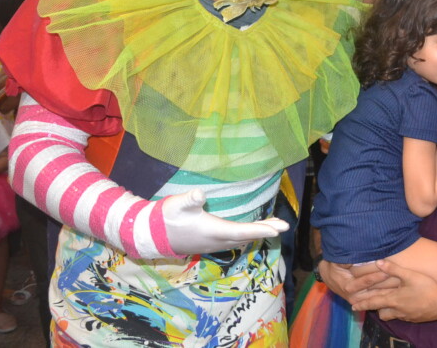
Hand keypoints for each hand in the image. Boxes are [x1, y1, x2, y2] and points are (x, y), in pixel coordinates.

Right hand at [162, 189, 288, 254]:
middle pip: (246, 236)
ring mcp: (213, 244)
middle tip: (284, 225)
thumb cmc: (166, 217)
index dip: (260, 229)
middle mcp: (216, 240)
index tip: (277, 229)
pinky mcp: (209, 243)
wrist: (152, 235)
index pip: (241, 231)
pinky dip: (247, 234)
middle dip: (265, 230)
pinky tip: (251, 230)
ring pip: (241, 239)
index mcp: (212, 231)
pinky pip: (234, 240)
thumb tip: (201, 194)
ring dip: (257, 232)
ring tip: (274, 226)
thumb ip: (190, 199)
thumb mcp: (177, 205)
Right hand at [318, 259, 396, 302]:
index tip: (388, 270)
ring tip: (401, 286)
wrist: (329, 277)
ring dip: (389, 292)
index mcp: (348, 286)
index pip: (366, 281)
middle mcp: (354, 297)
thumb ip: (345, 260)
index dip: (377, 276)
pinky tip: (397, 292)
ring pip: (377, 297)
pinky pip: (376, 300)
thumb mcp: (337, 262)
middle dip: (387, 286)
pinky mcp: (363, 301)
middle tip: (400, 280)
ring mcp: (359, 301)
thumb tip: (352, 257)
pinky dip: (386, 296)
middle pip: (374, 292)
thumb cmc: (334, 267)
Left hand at [351, 259, 436, 321]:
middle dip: (370, 308)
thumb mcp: (410, 275)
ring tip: (381, 306)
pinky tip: (400, 307)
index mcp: (394, 299)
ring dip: (384, 311)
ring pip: (390, 316)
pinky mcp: (414, 318)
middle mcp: (398, 310)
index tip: (353, 305)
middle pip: (380, 311)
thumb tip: (378, 262)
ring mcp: (406, 316)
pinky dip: (396, 312)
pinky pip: (400, 317)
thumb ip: (393, 269)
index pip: (374, 302)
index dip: (363, 303)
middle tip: (360, 307)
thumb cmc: (427, 287)